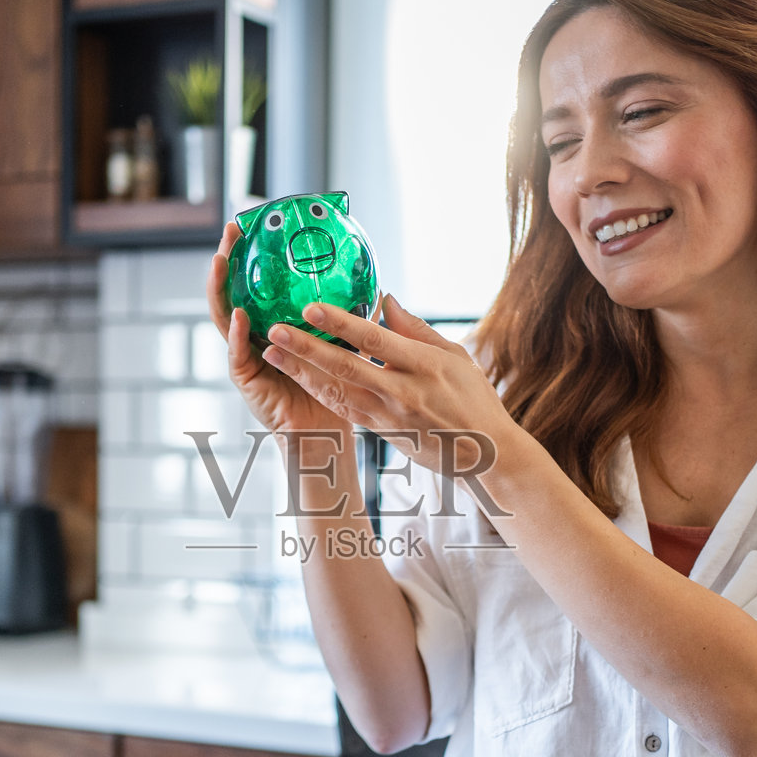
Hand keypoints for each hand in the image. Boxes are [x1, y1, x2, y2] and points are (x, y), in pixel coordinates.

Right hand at [206, 222, 348, 436]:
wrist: (326, 428)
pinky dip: (235, 334)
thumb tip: (379, 287)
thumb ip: (349, 315)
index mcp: (273, 323)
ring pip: (223, 315)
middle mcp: (253, 334)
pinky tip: (238, 315)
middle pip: (232, 290)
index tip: (250, 223)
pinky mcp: (245, 378)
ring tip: (220, 263)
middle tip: (230, 232)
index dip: (250, 254)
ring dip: (220, 288)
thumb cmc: (335, 386)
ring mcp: (245, 354)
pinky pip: (236, 353)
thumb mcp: (345, 342)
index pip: (255, 283)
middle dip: (227, 259)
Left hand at [258, 296, 520, 479]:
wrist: (486, 456)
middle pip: (346, 368)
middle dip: (306, 349)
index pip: (375, 341)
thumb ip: (416, 329)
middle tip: (275, 330)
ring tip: (271, 352)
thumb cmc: (475, 400)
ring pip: (336, 391)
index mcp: (424, 367)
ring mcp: (389, 416)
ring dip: (301, 372)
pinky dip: (318, 390)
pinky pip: (343, 408)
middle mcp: (402, 393)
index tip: (311, 307)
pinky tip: (297, 376)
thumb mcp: (455, 356)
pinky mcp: (381, 432)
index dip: (341, 324)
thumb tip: (385, 300)